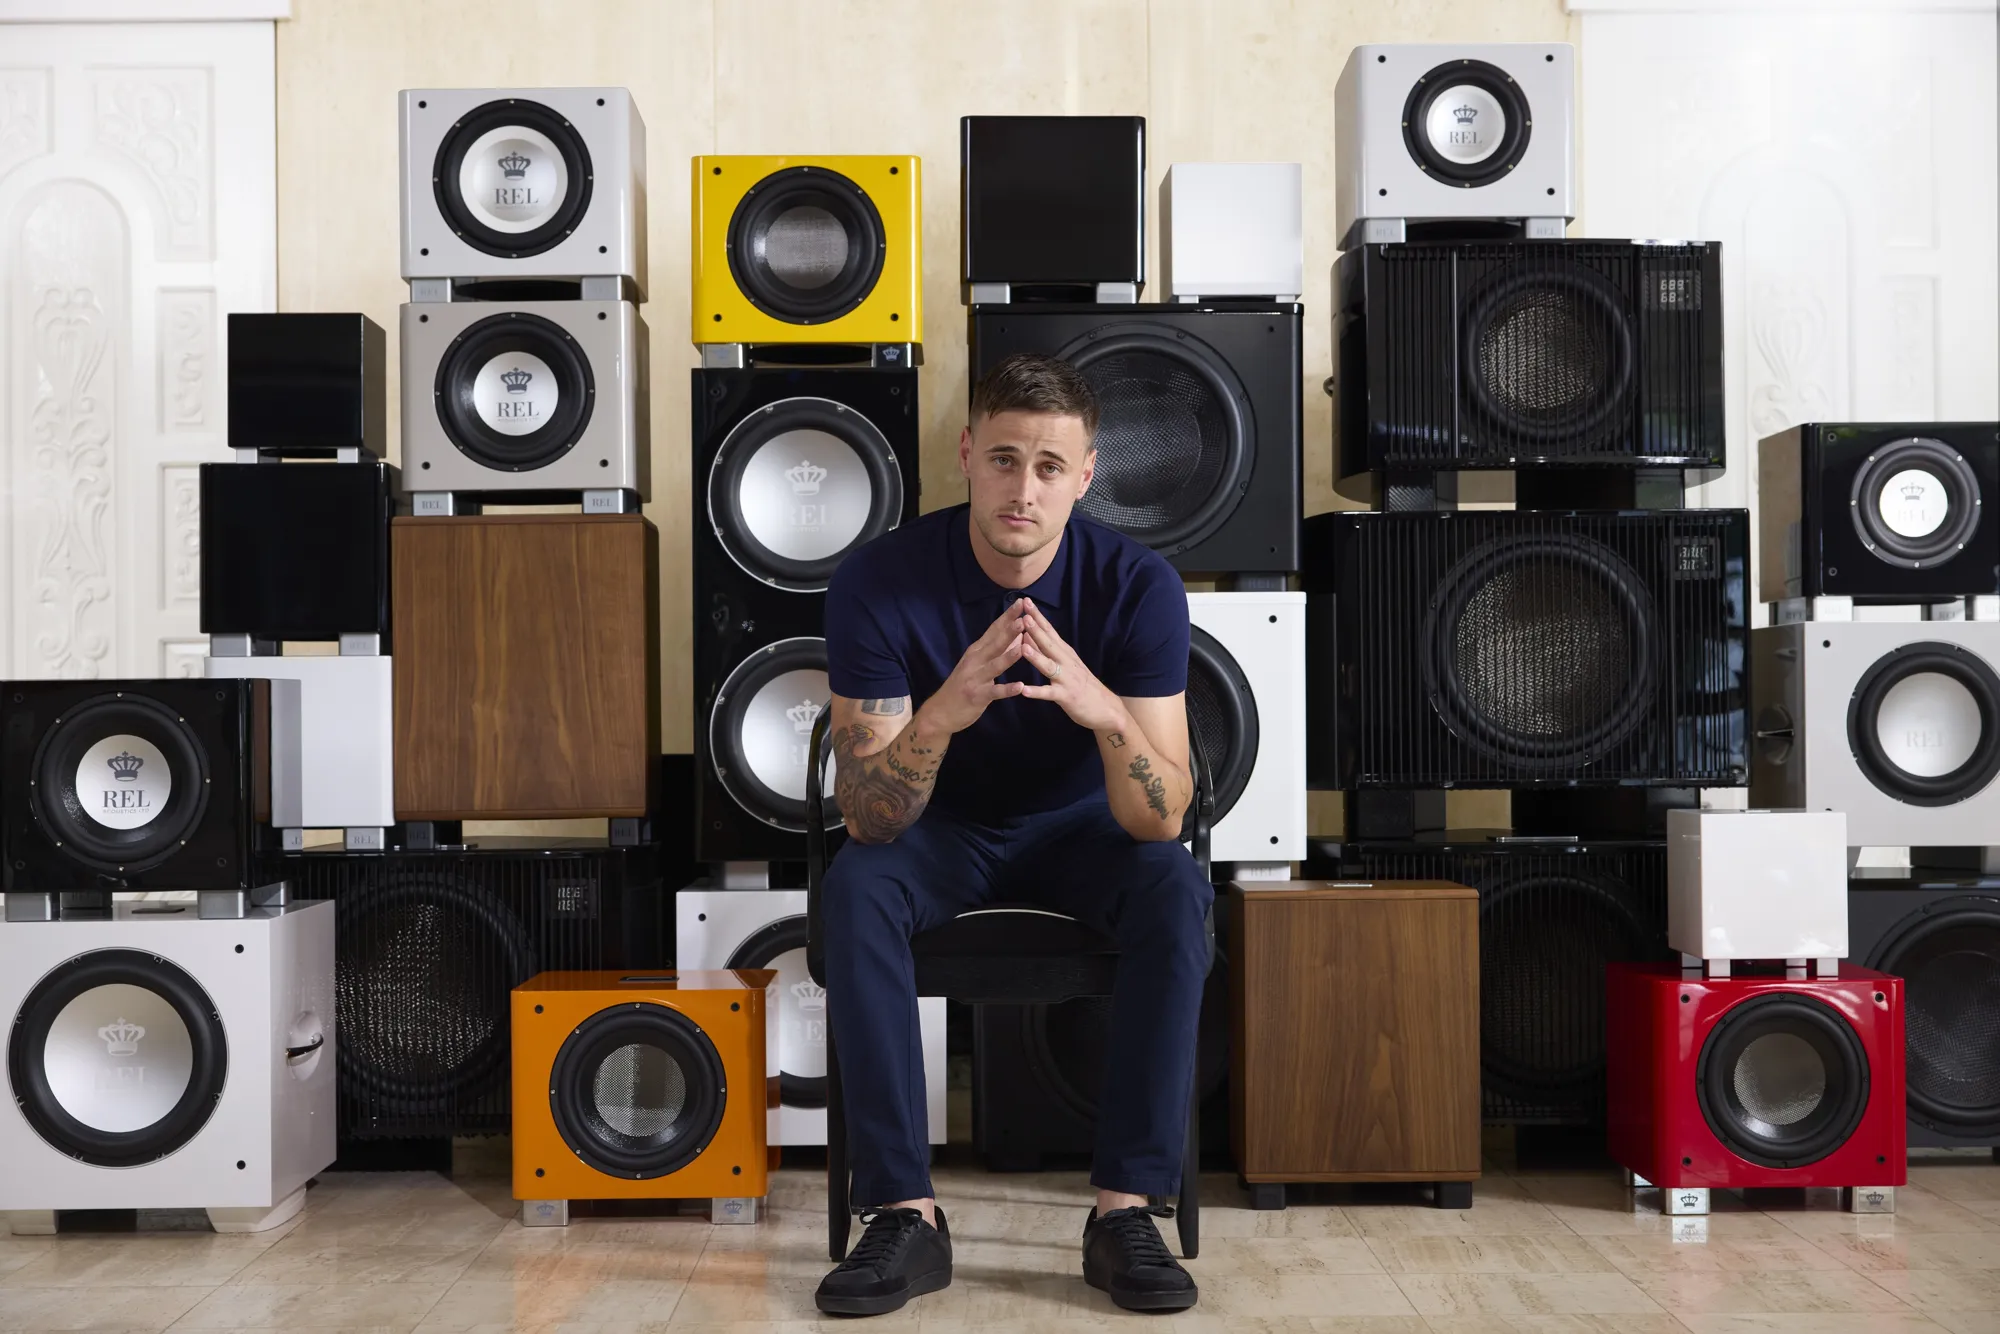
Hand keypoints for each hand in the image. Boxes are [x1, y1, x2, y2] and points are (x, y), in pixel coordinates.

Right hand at [916, 601, 1029, 736]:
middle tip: (1025, 617)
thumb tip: (1017, 635)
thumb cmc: (963, 685)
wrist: (941, 711)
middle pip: (995, 643)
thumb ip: (996, 650)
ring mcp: (975, 678)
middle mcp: (974, 661)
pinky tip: (1019, 686)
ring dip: (1009, 656)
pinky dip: (1007, 689)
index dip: (1007, 616)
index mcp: (976, 651)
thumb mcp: (978, 664)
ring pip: (995, 665)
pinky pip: (994, 692)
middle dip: (1010, 630)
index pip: (994, 630)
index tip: (1021, 602)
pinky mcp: (977, 696)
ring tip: (1024, 647)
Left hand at [1015, 600, 1126, 733]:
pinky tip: (1024, 690)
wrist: (1106, 708)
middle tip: (1023, 614)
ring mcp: (1067, 679)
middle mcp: (1067, 662)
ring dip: (1036, 656)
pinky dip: (1037, 692)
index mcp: (1065, 653)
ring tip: (1022, 646)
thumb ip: (1049, 650)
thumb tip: (1030, 634)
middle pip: (1049, 643)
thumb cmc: (1082, 685)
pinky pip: (1049, 694)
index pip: (1050, 631)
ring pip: (1049, 666)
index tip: (1025, 601)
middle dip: (1036, 629)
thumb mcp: (1067, 663)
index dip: (1038, 616)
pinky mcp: (1066, 697)